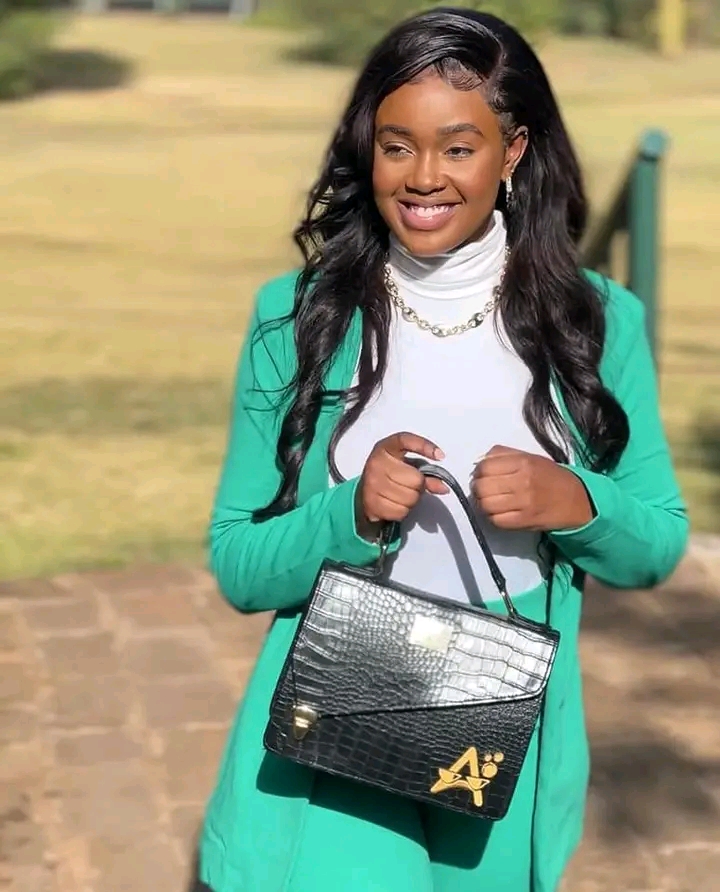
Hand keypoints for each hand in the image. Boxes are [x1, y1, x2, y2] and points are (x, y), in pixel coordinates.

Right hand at [356, 432, 447, 538]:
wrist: (364, 492)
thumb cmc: (390, 475)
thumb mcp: (406, 467)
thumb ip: (426, 474)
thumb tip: (443, 488)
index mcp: (385, 448)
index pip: (405, 440)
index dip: (424, 446)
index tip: (441, 456)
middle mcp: (377, 463)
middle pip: (416, 479)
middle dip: (419, 486)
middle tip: (411, 486)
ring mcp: (372, 483)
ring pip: (410, 498)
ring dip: (412, 500)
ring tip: (402, 495)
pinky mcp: (371, 503)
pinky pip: (401, 512)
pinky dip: (403, 512)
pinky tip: (395, 504)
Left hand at [471, 445, 593, 531]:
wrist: (575, 500)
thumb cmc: (549, 476)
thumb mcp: (529, 457)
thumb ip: (503, 455)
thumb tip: (478, 462)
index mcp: (523, 462)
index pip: (485, 467)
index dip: (478, 472)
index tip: (481, 476)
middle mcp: (523, 481)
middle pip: (482, 487)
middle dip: (478, 489)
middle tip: (483, 490)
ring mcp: (524, 502)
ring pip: (486, 505)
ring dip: (483, 504)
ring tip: (490, 501)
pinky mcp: (525, 521)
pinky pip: (496, 521)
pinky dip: (493, 517)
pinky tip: (499, 512)